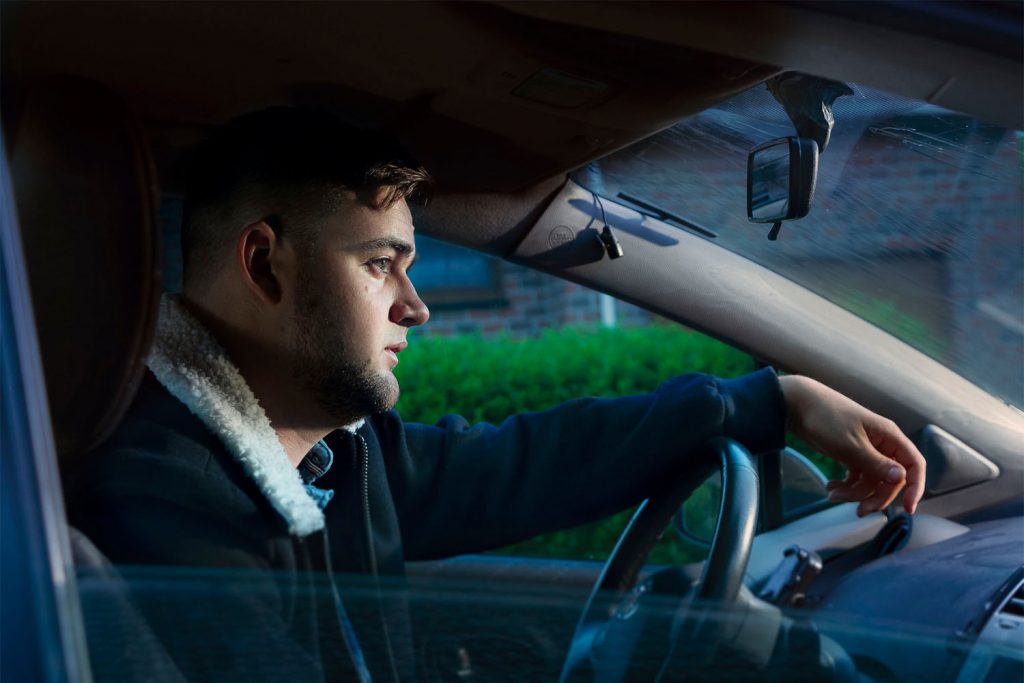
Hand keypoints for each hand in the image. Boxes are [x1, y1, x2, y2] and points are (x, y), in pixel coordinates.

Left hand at [778, 375, 925, 515]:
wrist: (796, 404)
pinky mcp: (850, 454)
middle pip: (890, 479)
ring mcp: (865, 450)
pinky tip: (830, 488)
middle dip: (875, 496)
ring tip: (832, 494)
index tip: (908, 509)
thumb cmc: (826, 418)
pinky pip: (856, 477)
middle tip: (858, 510)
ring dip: (854, 493)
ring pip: (870, 481)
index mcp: (889, 436)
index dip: (915, 488)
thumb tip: (903, 478)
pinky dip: (846, 486)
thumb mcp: (851, 445)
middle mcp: (881, 444)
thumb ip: (876, 464)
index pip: (914, 465)